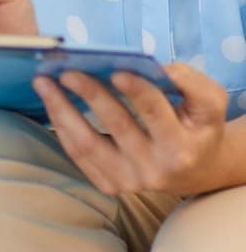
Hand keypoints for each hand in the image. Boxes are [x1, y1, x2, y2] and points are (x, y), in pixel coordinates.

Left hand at [33, 62, 230, 196]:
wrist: (195, 167)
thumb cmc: (198, 125)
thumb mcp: (209, 102)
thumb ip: (190, 82)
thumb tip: (158, 67)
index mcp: (181, 148)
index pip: (156, 115)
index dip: (137, 91)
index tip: (115, 68)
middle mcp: (155, 170)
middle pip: (117, 126)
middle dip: (90, 94)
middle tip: (66, 70)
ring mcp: (129, 181)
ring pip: (87, 144)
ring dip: (61, 110)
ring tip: (42, 82)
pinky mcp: (109, 184)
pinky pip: (78, 154)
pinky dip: (61, 126)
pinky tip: (50, 102)